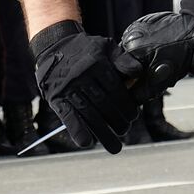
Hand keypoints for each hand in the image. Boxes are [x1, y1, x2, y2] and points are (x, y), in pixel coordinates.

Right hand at [31, 21, 142, 152]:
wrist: (54, 45)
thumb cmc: (87, 49)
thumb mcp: (107, 47)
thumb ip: (123, 60)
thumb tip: (139, 72)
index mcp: (96, 63)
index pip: (115, 89)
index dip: (126, 105)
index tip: (133, 116)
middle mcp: (81, 76)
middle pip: (103, 103)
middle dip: (117, 120)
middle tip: (125, 130)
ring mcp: (68, 88)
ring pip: (88, 113)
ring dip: (103, 133)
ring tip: (115, 147)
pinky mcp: (56, 98)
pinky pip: (67, 116)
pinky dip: (77, 130)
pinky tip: (86, 142)